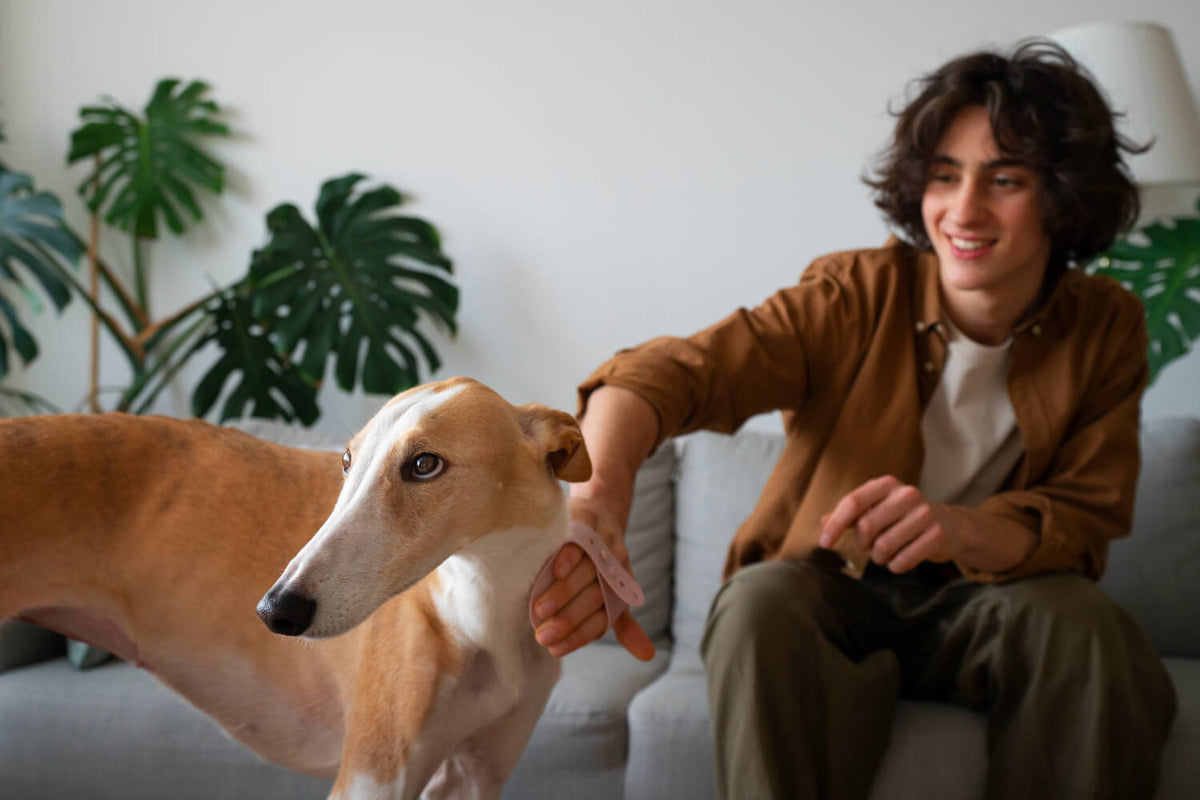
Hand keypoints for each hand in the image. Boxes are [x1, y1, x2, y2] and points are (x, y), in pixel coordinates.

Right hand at [532, 496, 655, 661]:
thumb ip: (624, 624)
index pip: (602, 617)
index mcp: (621, 587)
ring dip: (564, 592)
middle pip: (594, 597)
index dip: (580, 635)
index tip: (554, 650)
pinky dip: (570, 555)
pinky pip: (579, 540)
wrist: (603, 509)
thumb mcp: (616, 590)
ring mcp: (601, 542)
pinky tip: (557, 570)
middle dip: (568, 619)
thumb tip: (648, 657)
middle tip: (542, 635)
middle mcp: (615, 566)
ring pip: (586, 571)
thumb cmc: (602, 559)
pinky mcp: (587, 520)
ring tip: (539, 610)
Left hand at [818, 476, 953, 572]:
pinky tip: (899, 560)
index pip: (853, 502)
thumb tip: (822, 523)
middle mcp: (906, 494)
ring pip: (884, 546)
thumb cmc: (901, 517)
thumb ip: (848, 515)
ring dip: (878, 557)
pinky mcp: (937, 535)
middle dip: (860, 543)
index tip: (824, 543)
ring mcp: (924, 513)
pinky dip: (895, 566)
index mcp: (886, 484)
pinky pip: (903, 560)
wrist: (948, 524)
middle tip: (866, 546)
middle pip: (866, 526)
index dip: (835, 525)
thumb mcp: (875, 509)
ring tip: (883, 553)